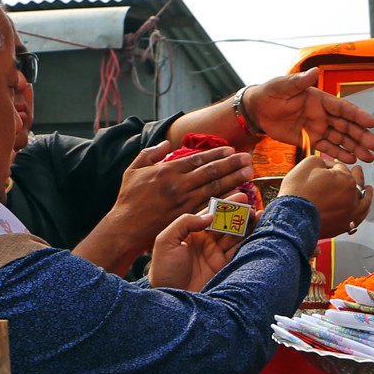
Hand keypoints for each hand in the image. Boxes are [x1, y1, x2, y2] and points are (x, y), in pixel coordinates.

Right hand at [73, 142, 252, 275]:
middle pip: (211, 172)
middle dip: (232, 164)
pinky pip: (210, 207)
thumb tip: (167, 144)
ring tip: (249, 174)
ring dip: (234, 180)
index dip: (216, 154)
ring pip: (214, 188)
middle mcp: (178, 185)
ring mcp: (183, 202)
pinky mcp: (186, 218)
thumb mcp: (132, 171)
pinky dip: (225, 201)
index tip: (230, 150)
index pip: (197, 159)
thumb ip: (149, 154)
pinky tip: (238, 197)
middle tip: (248, 159)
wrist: (125, 229)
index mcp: (166, 171)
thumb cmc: (128, 200)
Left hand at [148, 193, 252, 291]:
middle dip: (239, 213)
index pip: (211, 215)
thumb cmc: (163, 271)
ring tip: (258, 214)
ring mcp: (217, 254)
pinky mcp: (226, 267)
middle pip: (226, 223)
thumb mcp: (165, 242)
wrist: (171, 300)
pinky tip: (260, 229)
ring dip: (247, 224)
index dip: (225, 205)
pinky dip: (250, 240)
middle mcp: (206, 242)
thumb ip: (184, 223)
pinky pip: (240, 250)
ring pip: (236, 235)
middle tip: (250, 205)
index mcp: (191, 233)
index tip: (239, 196)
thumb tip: (208, 215)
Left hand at [245, 68, 373, 163]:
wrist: (257, 110)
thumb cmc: (270, 93)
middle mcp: (323, 114)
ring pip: (340, 139)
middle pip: (347, 126)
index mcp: (320, 99)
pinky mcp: (309, 139)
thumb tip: (314, 71)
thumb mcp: (283, 86)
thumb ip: (299, 82)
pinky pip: (326, 148)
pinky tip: (351, 160)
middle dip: (362, 136)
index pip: (343, 108)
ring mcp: (317, 128)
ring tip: (369, 158)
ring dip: (355, 147)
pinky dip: (338, 154)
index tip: (371, 122)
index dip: (358, 115)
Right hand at [278, 156, 372, 238]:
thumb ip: (323, 160)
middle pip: (356, 183)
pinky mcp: (344, 226)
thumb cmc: (298, 193)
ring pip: (363, 202)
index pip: (342, 169)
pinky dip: (362, 211)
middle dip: (356, 175)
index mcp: (346, 180)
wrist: (292, 217)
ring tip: (368, 190)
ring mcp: (350, 213)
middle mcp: (353, 197)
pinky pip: (359, 218)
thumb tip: (328, 165)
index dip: (333, 167)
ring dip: (366, 194)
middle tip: (357, 170)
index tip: (329, 168)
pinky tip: (364, 209)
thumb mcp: (308, 164)